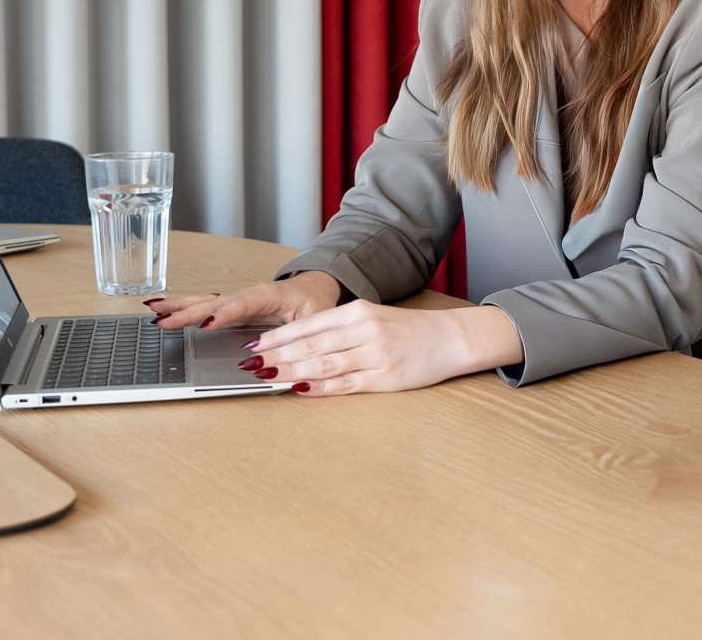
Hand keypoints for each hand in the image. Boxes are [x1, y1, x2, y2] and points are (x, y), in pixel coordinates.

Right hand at [146, 271, 342, 332]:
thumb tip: (275, 353)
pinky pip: (203, 306)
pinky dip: (182, 307)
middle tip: (163, 321)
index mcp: (270, 295)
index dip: (225, 314)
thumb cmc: (314, 302)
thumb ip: (298, 334)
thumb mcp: (315, 318)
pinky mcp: (230, 308)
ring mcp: (236, 301)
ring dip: (178, 307)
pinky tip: (161, 309)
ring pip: (204, 302)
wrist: (311, 287)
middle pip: (215, 303)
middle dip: (188, 312)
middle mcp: (247, 295)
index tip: (206, 324)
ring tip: (153, 310)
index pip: (244, 304)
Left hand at [241, 301, 522, 395]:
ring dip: (291, 372)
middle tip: (250, 365)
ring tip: (267, 378)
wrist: (451, 338)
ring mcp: (374, 355)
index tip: (255, 345)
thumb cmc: (409, 329)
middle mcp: (364, 331)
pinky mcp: (384, 378)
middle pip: (311, 345)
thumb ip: (341, 327)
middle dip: (277, 356)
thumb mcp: (374, 316)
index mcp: (359, 312)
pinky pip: (344, 385)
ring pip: (323, 365)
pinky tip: (300, 390)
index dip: (279, 337)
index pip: (310, 324)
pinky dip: (319, 388)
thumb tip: (301, 342)